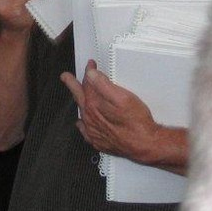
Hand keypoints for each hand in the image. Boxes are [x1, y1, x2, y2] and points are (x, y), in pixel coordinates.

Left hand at [61, 60, 187, 172]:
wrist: (145, 145)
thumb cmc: (137, 122)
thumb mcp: (123, 97)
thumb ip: (104, 85)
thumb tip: (91, 75)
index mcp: (94, 105)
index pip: (87, 83)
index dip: (89, 71)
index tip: (91, 65)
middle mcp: (90, 118)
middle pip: (79, 97)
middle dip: (73, 84)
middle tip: (66, 77)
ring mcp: (93, 131)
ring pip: (82, 112)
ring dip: (79, 102)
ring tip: (77, 96)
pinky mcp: (98, 141)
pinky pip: (85, 131)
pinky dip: (82, 124)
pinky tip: (82, 123)